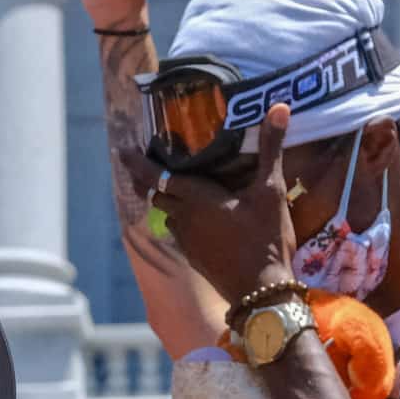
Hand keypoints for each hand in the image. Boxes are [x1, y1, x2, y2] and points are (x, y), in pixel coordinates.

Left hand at [150, 100, 300, 308]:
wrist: (261, 292)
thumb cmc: (265, 239)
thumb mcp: (271, 191)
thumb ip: (272, 149)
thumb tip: (278, 106)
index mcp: (196, 198)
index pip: (155, 175)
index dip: (137, 162)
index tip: (121, 150)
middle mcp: (183, 218)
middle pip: (157, 193)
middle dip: (151, 178)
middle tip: (152, 164)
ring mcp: (186, 240)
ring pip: (167, 213)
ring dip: (168, 199)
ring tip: (178, 187)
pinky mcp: (194, 257)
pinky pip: (180, 231)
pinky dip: (182, 218)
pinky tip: (200, 216)